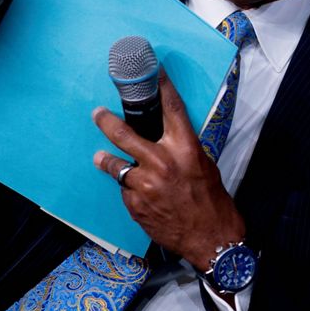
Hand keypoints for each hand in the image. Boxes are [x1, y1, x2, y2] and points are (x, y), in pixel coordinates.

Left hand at [93, 73, 245, 271]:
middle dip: (107, 121)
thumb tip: (166, 136)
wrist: (211, 237)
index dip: (161, 87)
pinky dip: (129, 188)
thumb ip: (182, 148)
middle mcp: (162, 163)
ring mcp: (146, 185)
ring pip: (116, 165)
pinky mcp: (136, 204)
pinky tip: (137, 192)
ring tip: (101, 157)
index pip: (170, 109)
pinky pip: (125, 189)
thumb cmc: (211, 200)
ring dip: (108, 160)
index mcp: (185, 148)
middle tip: (98, 114)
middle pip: (125, 134)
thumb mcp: (203, 165)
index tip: (152, 72)